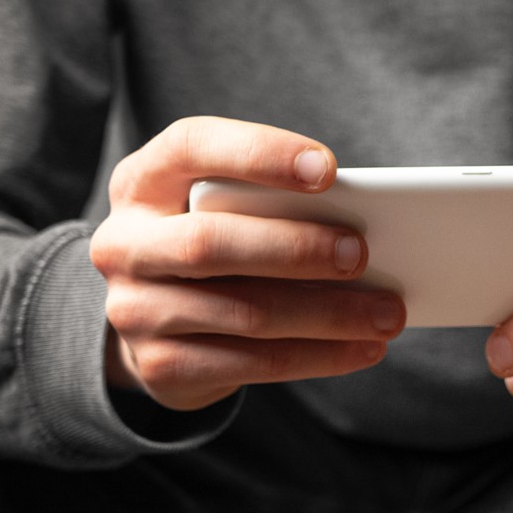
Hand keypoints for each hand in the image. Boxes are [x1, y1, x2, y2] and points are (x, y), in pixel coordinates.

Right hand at [90, 117, 405, 410]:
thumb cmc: (214, 240)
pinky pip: (250, 364)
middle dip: (297, 249)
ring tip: (387, 314)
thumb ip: (269, 203)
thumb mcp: (222, 206)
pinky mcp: (158, 365)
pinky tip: (363, 349)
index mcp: (143, 180)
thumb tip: (362, 227)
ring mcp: (135, 309)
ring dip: (327, 315)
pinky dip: (318, 356)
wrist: (152, 321)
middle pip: (211, 242)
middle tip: (364, 254)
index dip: (260, 155)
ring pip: (243, 312)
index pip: (191, 147)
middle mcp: (124, 242)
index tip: (329, 169)